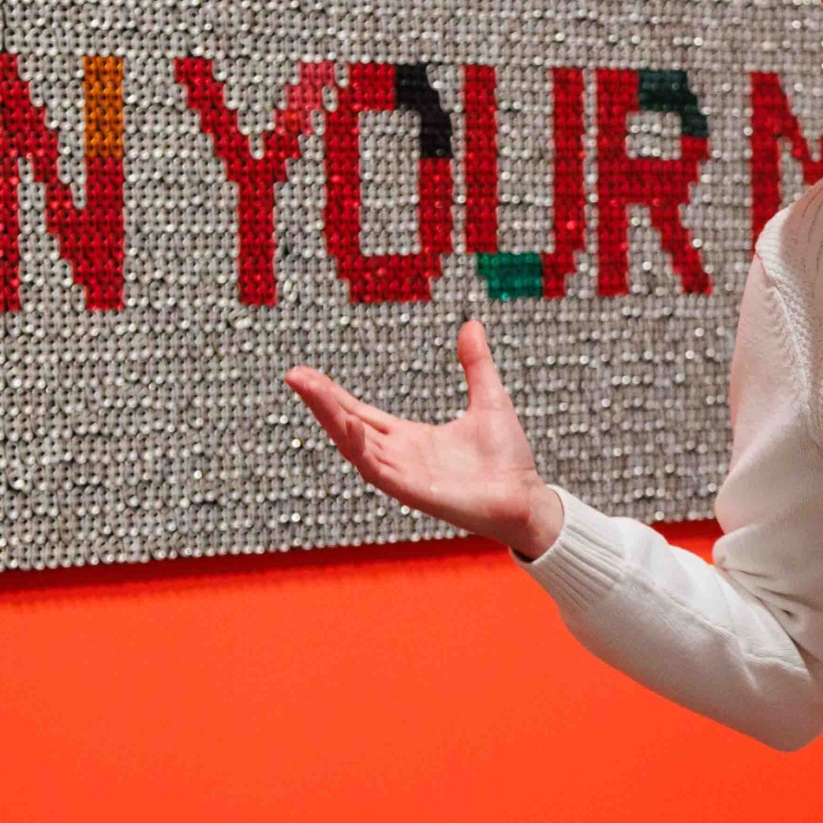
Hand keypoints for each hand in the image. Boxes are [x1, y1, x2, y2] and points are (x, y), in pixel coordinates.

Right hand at [284, 319, 565, 558]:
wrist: (528, 498)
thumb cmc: (507, 459)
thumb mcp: (489, 398)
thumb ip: (476, 364)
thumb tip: (472, 323)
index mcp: (409, 439)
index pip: (360, 413)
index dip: (333, 395)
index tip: (306, 374)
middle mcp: (399, 457)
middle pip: (348, 426)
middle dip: (321, 401)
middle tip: (294, 374)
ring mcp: (403, 475)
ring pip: (355, 445)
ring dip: (330, 417)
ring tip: (308, 388)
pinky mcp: (413, 491)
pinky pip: (378, 469)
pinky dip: (360, 447)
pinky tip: (348, 424)